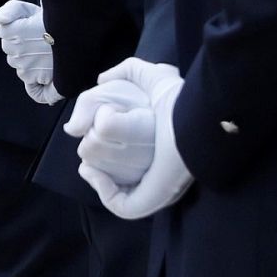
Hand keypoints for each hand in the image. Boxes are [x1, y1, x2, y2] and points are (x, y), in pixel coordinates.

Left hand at [0, 0, 58, 104]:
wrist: (80, 35)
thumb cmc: (56, 20)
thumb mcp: (31, 8)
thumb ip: (9, 10)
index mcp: (13, 31)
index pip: (2, 31)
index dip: (16, 26)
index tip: (30, 25)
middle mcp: (17, 51)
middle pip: (9, 48)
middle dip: (20, 43)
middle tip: (40, 38)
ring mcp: (26, 67)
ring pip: (18, 64)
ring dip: (28, 59)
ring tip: (47, 52)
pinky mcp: (36, 78)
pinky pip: (29, 83)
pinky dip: (36, 81)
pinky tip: (45, 76)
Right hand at [71, 58, 192, 219]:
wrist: (194, 121)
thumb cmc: (178, 100)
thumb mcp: (151, 77)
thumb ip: (127, 71)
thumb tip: (100, 80)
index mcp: (152, 146)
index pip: (117, 153)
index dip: (97, 141)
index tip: (82, 129)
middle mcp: (151, 169)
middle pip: (109, 168)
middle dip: (92, 151)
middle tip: (88, 136)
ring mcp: (151, 188)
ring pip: (110, 184)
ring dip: (94, 166)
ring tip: (91, 149)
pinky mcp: (150, 201)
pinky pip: (119, 204)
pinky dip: (102, 188)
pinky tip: (93, 170)